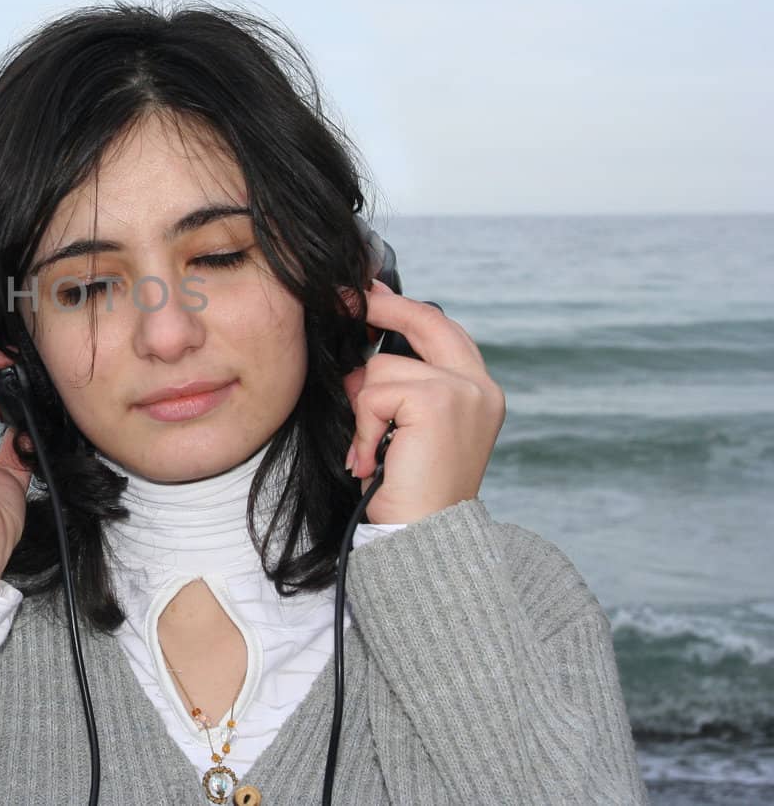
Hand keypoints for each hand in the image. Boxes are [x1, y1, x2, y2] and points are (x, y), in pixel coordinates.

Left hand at [340, 279, 505, 523]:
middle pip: (425, 321)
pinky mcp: (438, 400)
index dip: (405, 309)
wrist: (425, 535)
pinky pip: (374, 392)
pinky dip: (362, 426)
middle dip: (382, 307)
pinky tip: (372, 459)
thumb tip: (364, 356)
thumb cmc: (409, 490)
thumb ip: (403, 388)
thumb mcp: (410, 429)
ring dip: (362, 409)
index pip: (442, 332)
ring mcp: (463, 390)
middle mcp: (480, 386)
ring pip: (382, 367)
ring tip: (372, 448)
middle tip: (347, 298)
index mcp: (479, 391)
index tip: (371, 293)